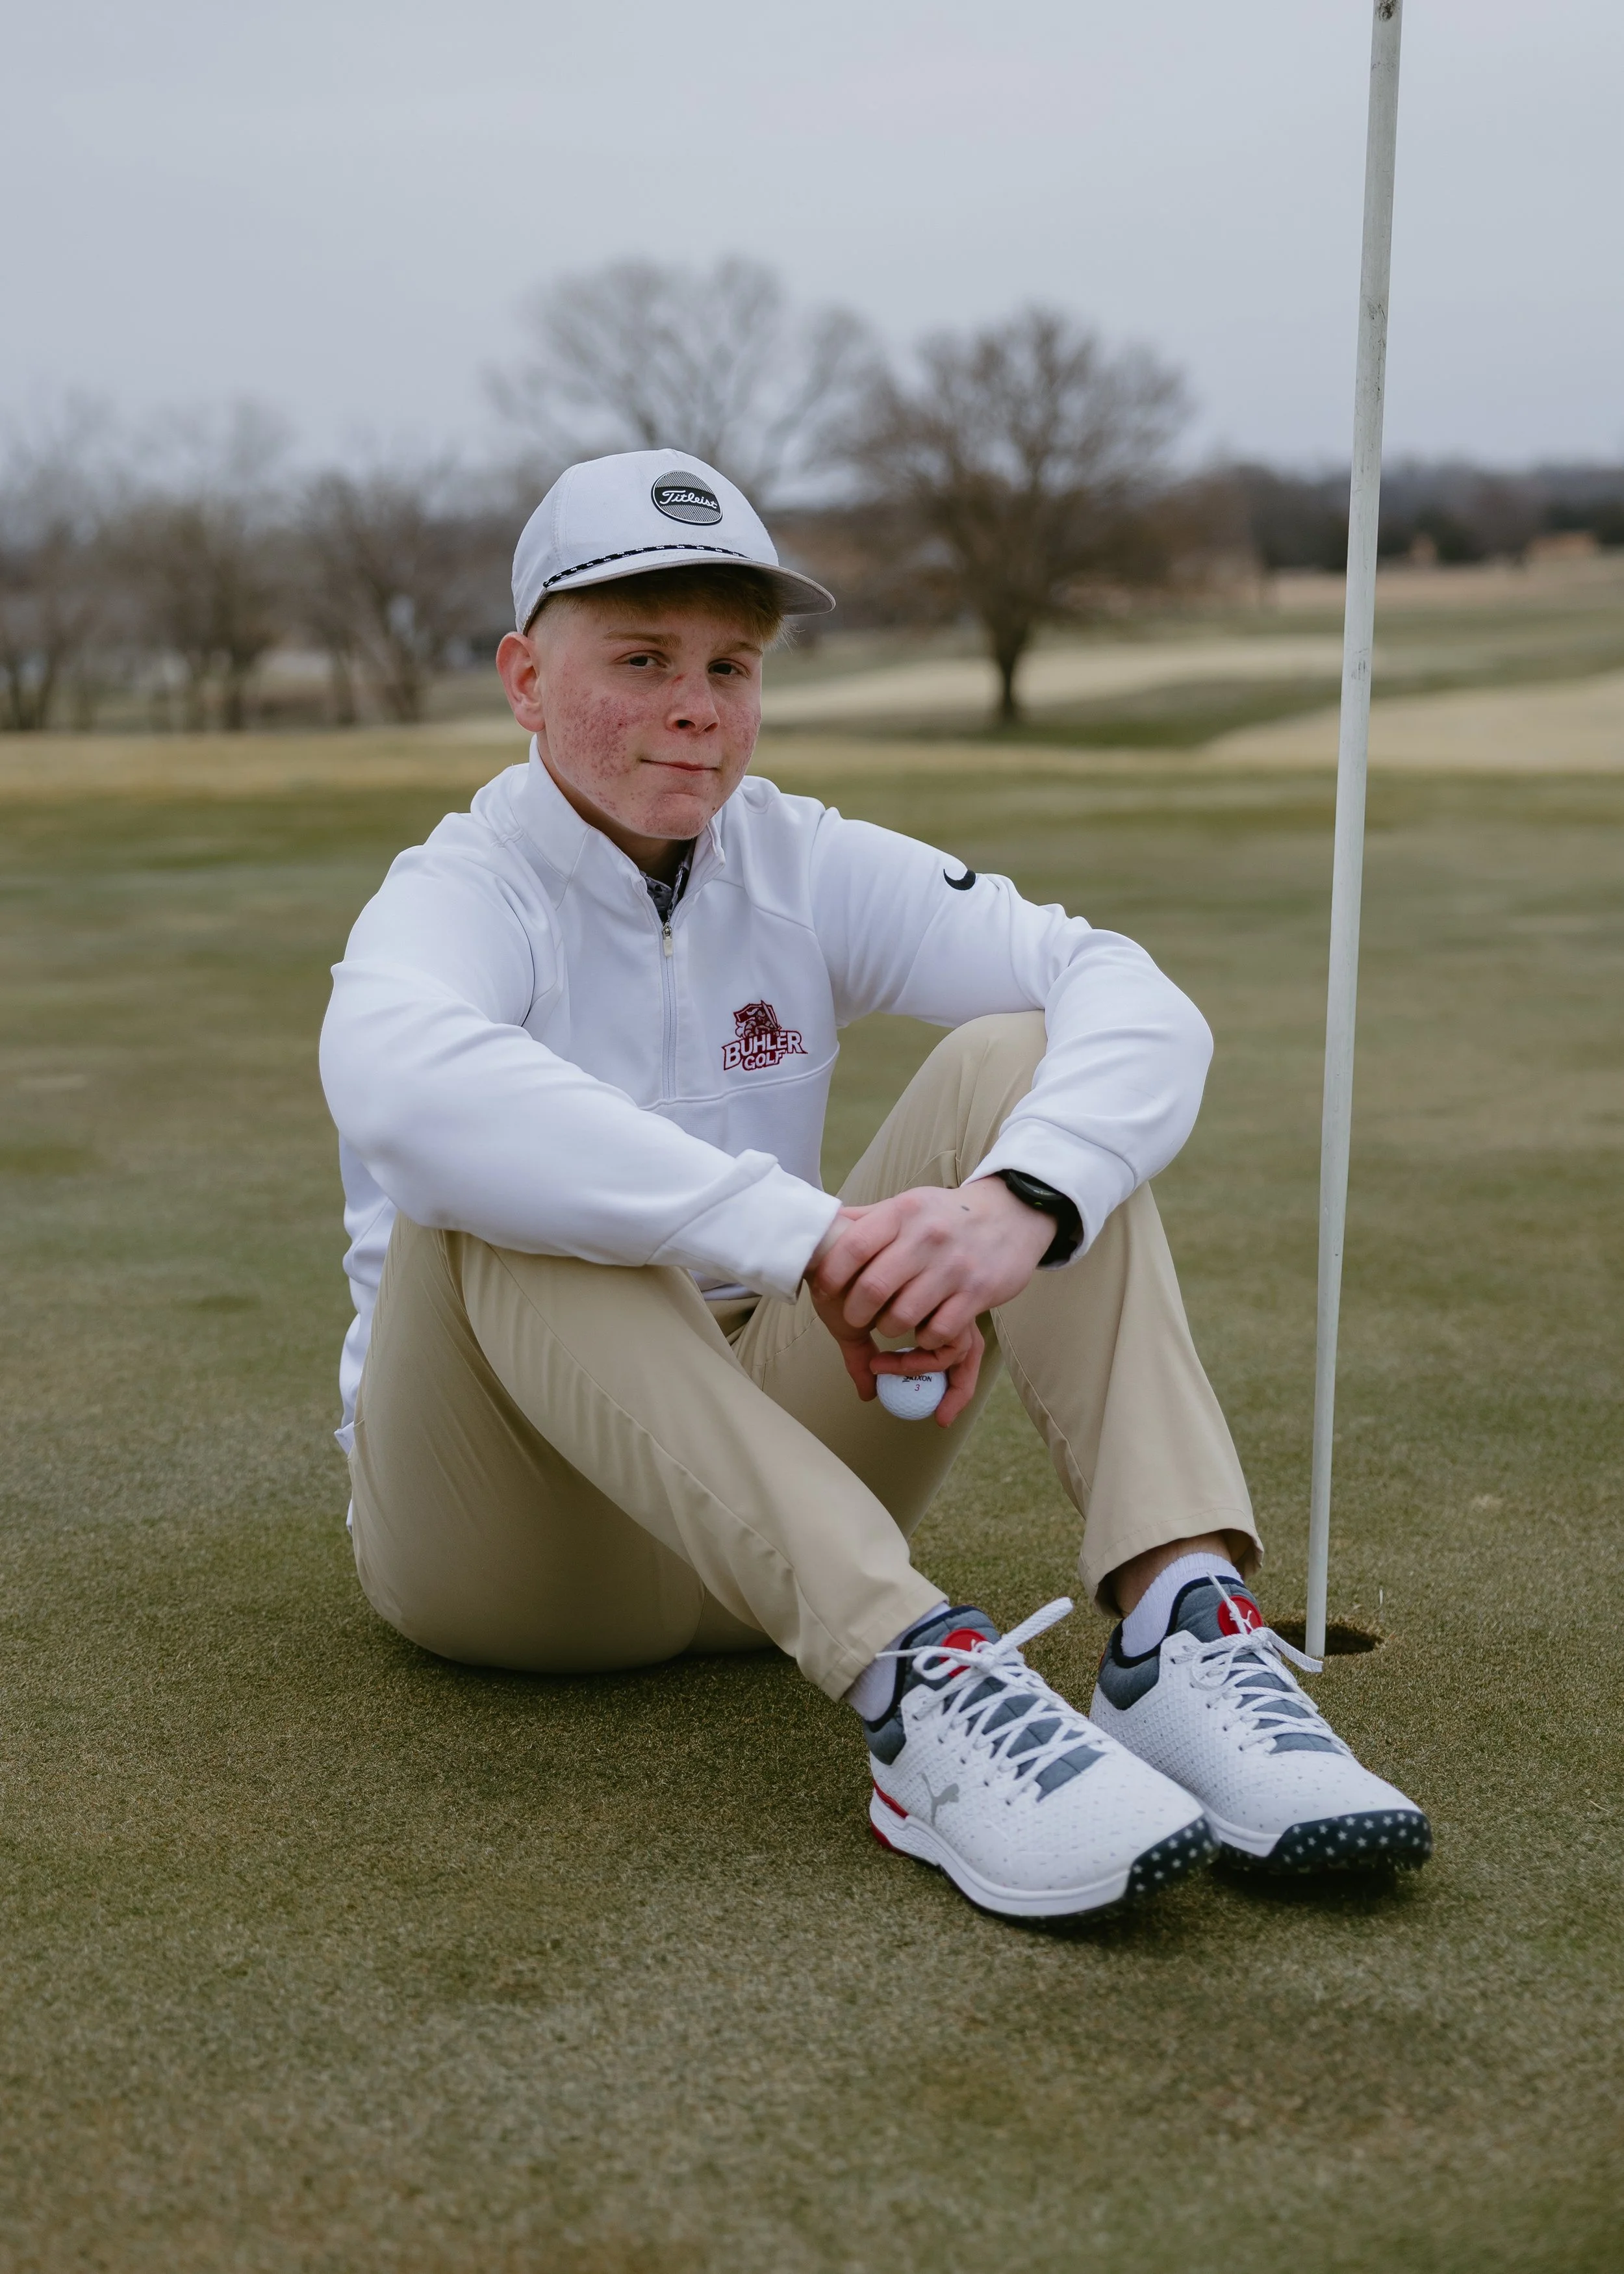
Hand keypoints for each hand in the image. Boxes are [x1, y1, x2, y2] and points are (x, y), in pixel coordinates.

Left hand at [805, 1178, 1056, 1426]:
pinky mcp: (978, 1293)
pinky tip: (922, 1330)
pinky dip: (923, 1339)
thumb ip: (867, 1218)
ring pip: (903, 1316)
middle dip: (855, 1312)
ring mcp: (955, 1267)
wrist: (1013, 1215)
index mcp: (903, 1211)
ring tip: (888, 1324)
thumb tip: (822, 1225)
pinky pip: (938, 1332)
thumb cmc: (945, 1216)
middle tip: (854, 1317)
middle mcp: (928, 1237)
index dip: (832, 1274)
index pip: (854, 1246)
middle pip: (873, 1288)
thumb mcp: (908, 1205)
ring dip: (888, 1328)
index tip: (825, 1289)